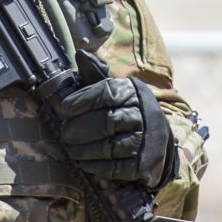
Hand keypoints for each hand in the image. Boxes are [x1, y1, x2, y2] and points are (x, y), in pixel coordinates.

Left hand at [53, 75, 173, 188]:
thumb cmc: (128, 111)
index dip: (82, 100)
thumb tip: (81, 53)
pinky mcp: (144, 164)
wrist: (157, 141)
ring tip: (70, 148)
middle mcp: (145, 115)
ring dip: (84, 149)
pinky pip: (116, 167)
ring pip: (110, 146)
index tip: (64, 108)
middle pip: (107, 121)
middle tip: (64, 132)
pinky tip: (85, 162)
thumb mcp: (117, 90)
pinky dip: (97, 166)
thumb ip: (97, 74)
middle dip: (80, 128)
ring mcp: (147, 141)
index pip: (107, 92)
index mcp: (135, 93)